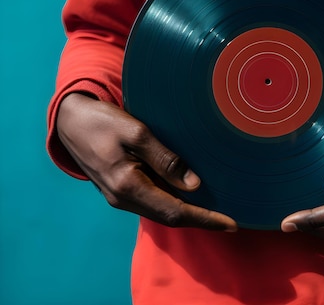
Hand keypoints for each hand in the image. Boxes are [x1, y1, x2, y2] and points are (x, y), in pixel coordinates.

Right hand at [57, 93, 236, 230]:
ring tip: (216, 211)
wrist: (70, 120)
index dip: (205, 219)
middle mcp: (123, 198)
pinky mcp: (120, 189)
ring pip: (161, 210)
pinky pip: (152, 201)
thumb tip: (194, 185)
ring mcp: (119, 196)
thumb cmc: (102, 122)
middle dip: (201, 220)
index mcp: (128, 186)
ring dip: (188, 213)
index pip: (175, 211)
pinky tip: (189, 195)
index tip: (230, 224)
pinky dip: (173, 202)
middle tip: (229, 221)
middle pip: (170, 216)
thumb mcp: (137, 133)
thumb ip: (166, 160)